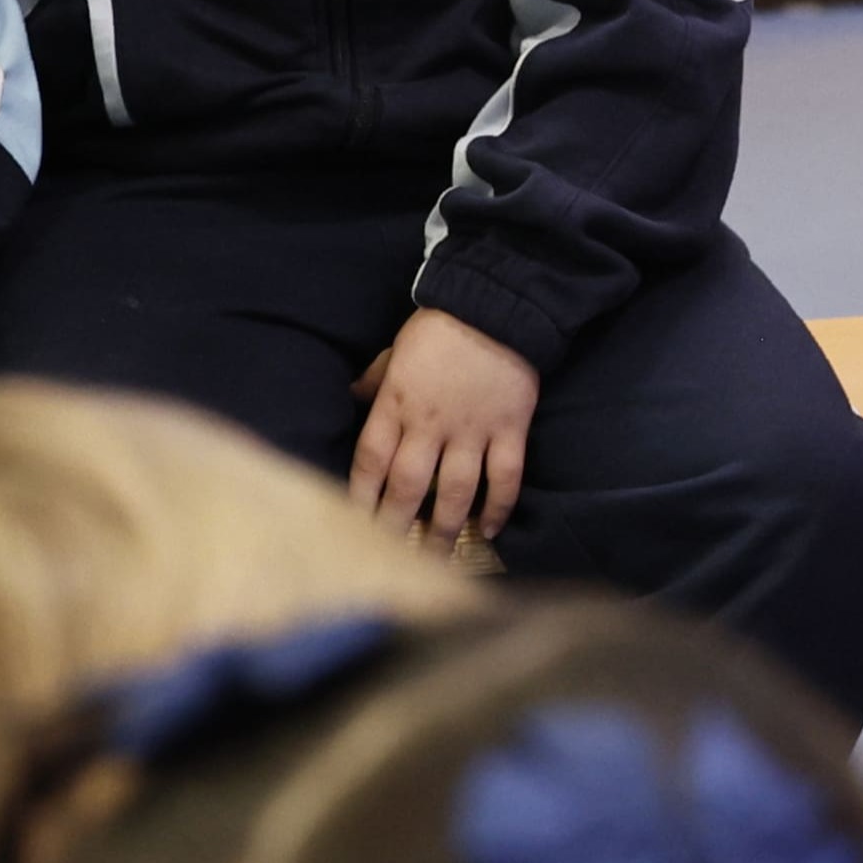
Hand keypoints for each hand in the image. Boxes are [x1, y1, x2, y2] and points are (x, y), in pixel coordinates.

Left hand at [350, 307, 537, 544]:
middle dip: (395, 526)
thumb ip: (375, 380)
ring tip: (437, 557)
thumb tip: (353, 397)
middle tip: (390, 555)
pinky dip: (498, 506)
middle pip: (407, 487)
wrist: (497, 305)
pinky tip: (489, 529)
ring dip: (444, 529)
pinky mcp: (510, 429)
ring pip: (455, 492)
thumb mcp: (395, 350)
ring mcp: (473, 430)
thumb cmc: (440, 327)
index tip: (353, 526)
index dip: (360, 497)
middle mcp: (431, 425)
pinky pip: (505, 477)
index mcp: (396, 404)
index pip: (370, 461)